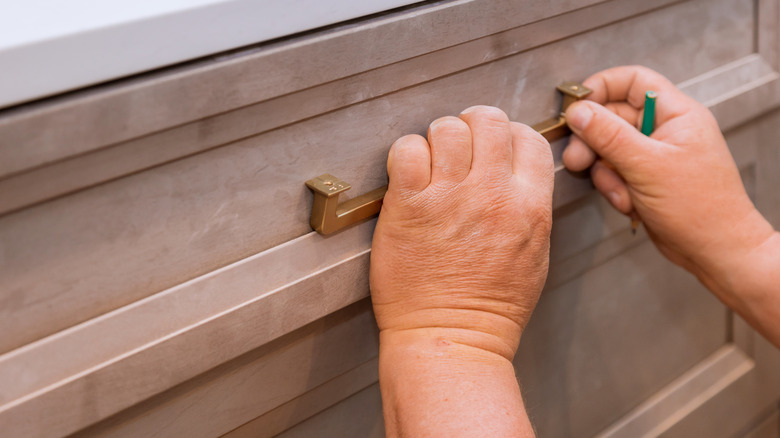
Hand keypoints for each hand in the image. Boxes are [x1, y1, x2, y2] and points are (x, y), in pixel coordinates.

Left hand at [370, 105, 553, 359]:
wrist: (450, 338)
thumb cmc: (490, 308)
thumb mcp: (534, 255)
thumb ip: (529, 208)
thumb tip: (517, 177)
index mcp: (529, 206)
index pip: (529, 138)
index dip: (509, 135)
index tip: (494, 147)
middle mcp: (492, 195)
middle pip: (488, 121)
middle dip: (473, 126)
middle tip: (461, 146)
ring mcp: (450, 198)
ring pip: (447, 128)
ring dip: (438, 139)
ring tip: (433, 162)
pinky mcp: (410, 206)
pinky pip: (408, 150)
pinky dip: (406, 152)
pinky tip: (409, 174)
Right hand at [562, 66, 774, 298]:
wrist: (715, 250)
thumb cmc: (702, 209)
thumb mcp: (647, 166)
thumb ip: (609, 135)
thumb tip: (579, 112)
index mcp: (676, 114)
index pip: (632, 81)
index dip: (601, 88)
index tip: (577, 106)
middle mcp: (664, 130)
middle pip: (612, 117)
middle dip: (594, 141)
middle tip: (580, 158)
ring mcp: (653, 155)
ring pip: (608, 149)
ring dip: (606, 173)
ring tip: (621, 191)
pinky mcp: (644, 178)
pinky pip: (613, 173)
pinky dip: (614, 189)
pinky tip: (630, 203)